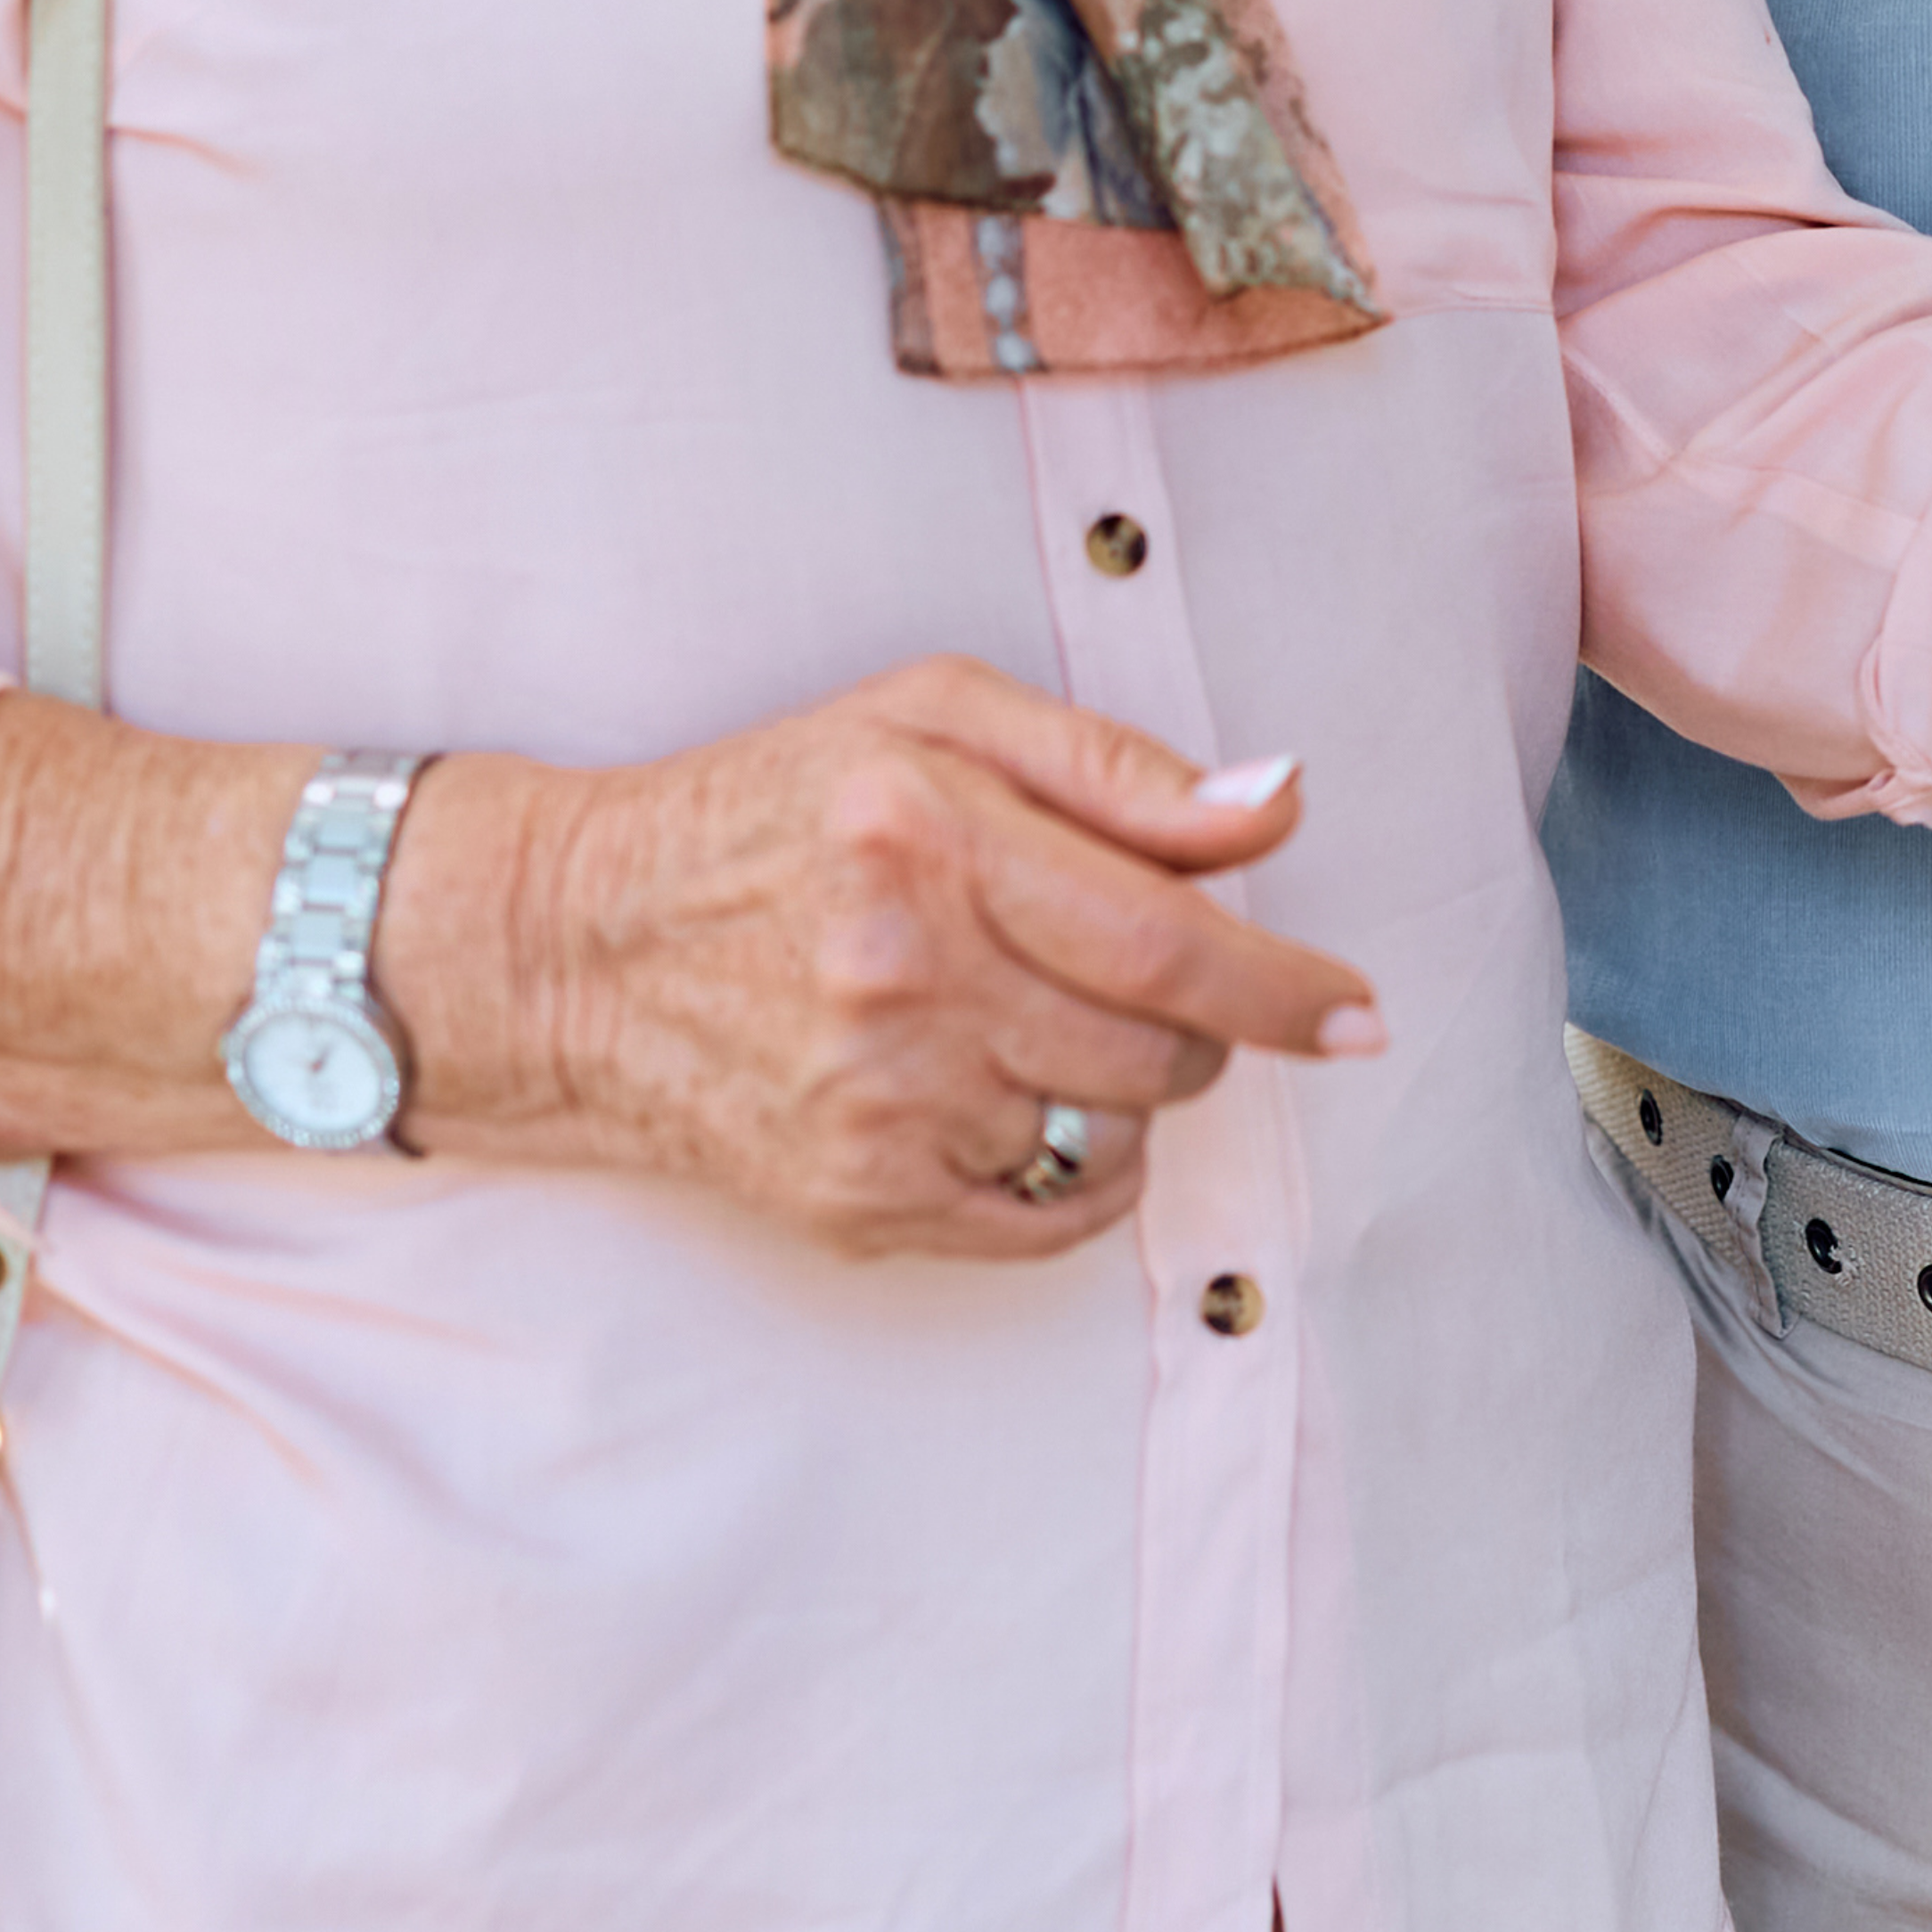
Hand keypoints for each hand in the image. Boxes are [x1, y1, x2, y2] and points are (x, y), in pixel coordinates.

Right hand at [416, 661, 1380, 1259]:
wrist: (576, 947)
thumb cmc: (770, 810)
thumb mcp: (928, 716)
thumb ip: (1111, 766)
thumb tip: (1271, 811)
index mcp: (927, 834)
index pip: (1166, 934)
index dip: (1286, 983)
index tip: (1355, 1011)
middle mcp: (903, 976)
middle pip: (1158, 1044)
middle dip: (1208, 1021)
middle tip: (1167, 978)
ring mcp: (876, 1105)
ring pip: (1112, 1130)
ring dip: (1131, 1083)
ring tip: (1047, 1015)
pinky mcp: (856, 1199)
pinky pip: (1045, 1214)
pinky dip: (1073, 1165)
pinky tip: (1016, 1094)